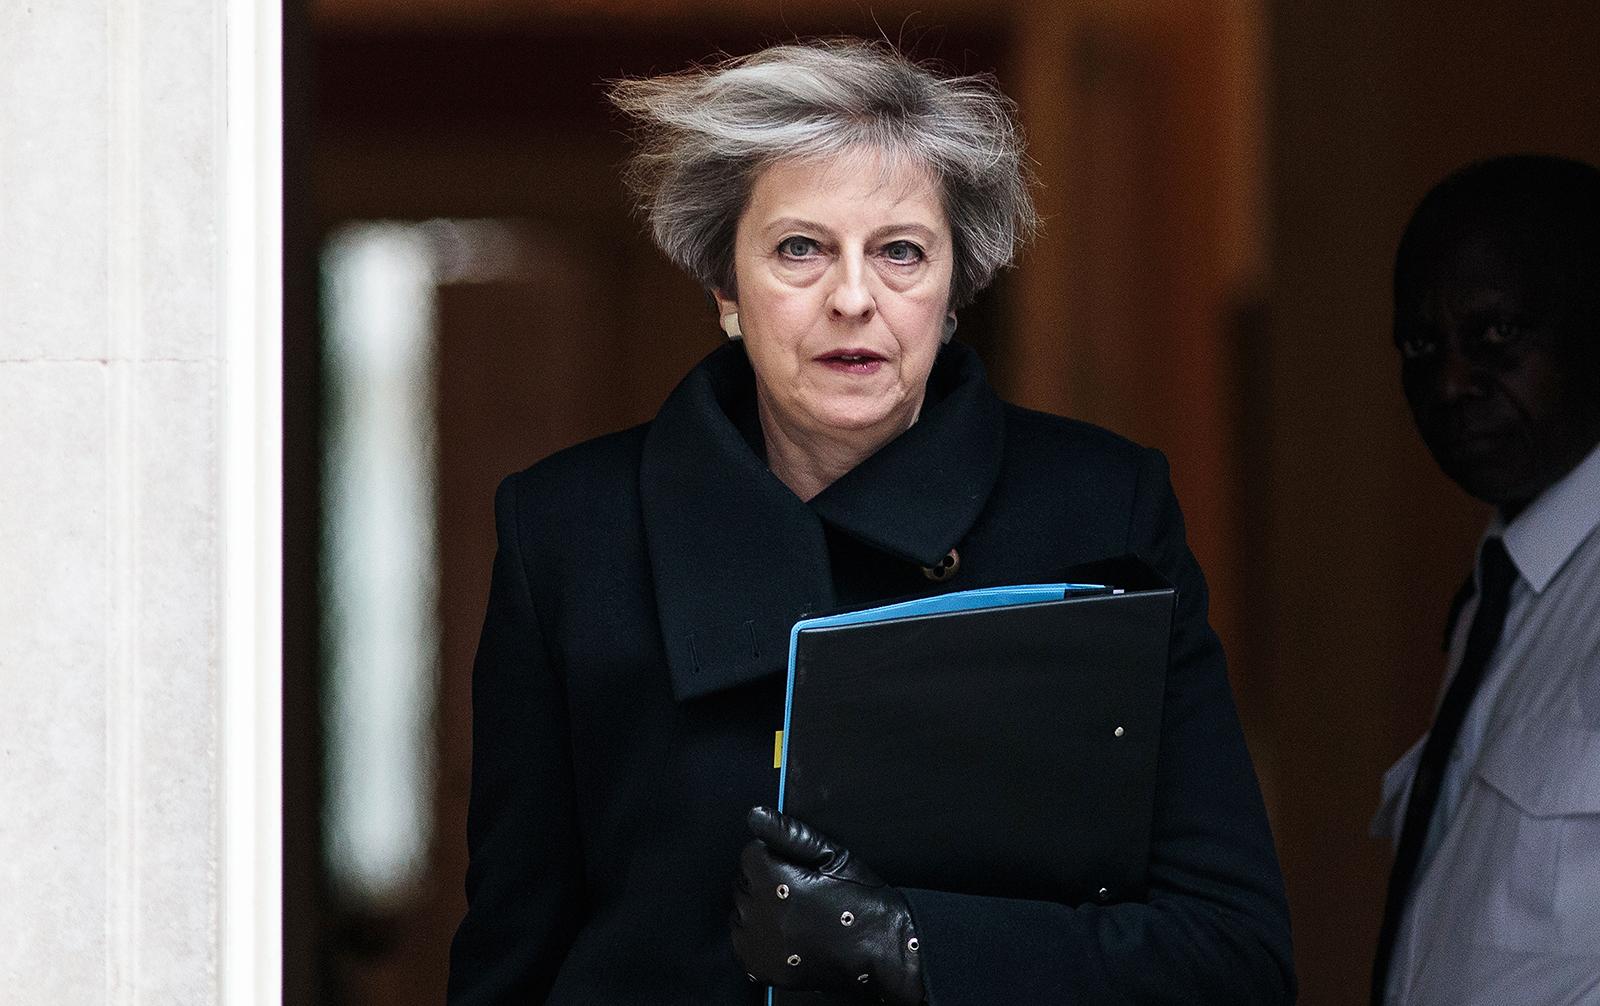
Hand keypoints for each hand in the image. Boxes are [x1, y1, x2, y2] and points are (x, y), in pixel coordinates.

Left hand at [731, 806, 924, 1003]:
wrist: (881, 946)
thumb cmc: (861, 900)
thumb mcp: (831, 855)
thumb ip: (789, 833)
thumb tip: (756, 816)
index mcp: (774, 880)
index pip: (751, 854)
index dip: (775, 857)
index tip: (795, 869)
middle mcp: (762, 913)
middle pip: (743, 883)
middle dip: (764, 882)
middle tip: (798, 892)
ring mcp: (760, 944)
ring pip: (740, 912)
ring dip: (759, 909)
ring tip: (794, 914)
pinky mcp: (762, 967)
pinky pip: (743, 942)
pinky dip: (758, 938)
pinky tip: (785, 935)